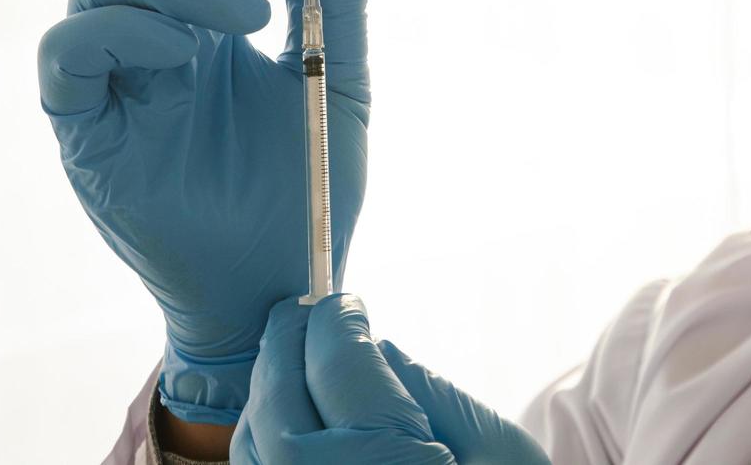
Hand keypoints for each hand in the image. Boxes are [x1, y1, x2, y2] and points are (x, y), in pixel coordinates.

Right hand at [37, 0, 369, 423]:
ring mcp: (118, 74)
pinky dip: (122, 31)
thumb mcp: (346, 86)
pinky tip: (182, 51)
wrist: (283, 279)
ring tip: (250, 16)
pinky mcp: (83, 125)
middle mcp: (163, 32)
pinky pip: (68, 51)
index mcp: (219, 17)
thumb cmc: (310, 186)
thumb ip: (345, 7)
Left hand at [232, 295, 550, 464]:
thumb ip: (427, 392)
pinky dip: (262, 444)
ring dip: (266, 390)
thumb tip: (371, 346)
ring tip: (291, 357)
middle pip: (279, 397)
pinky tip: (287, 421)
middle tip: (303, 311)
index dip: (339, 319)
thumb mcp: (497, 449)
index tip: (344, 301)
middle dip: (288, 343)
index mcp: (388, 461)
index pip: (341, 360)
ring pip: (253, 445)